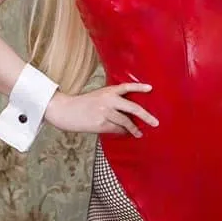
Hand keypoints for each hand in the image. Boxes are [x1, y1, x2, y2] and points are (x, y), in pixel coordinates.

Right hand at [45, 83, 159, 137]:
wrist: (66, 110)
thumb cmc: (83, 104)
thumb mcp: (98, 96)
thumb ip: (112, 99)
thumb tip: (128, 111)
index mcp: (108, 90)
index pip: (126, 86)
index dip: (139, 87)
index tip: (150, 88)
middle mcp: (108, 100)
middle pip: (132, 107)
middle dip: (146, 116)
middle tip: (155, 122)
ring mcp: (105, 112)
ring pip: (126, 122)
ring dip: (134, 128)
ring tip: (139, 133)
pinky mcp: (101, 124)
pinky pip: (116, 130)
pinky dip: (122, 132)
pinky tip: (126, 134)